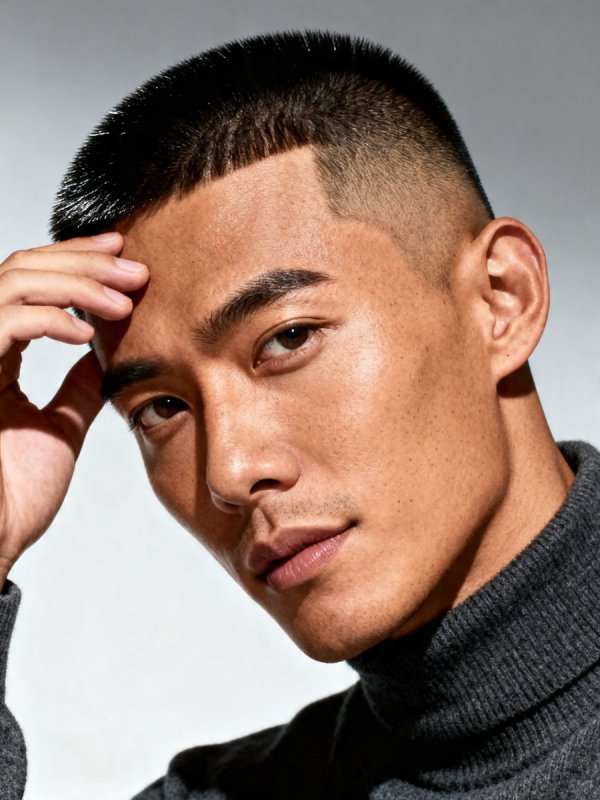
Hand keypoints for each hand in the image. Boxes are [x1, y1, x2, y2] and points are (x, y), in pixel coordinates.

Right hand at [0, 233, 147, 589]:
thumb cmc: (15, 495)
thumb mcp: (61, 425)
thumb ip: (79, 386)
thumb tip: (104, 355)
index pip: (31, 285)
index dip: (76, 263)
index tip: (124, 257)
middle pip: (22, 270)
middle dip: (84, 262)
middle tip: (135, 268)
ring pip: (15, 282)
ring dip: (77, 283)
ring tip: (125, 298)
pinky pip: (5, 322)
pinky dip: (50, 318)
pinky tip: (88, 333)